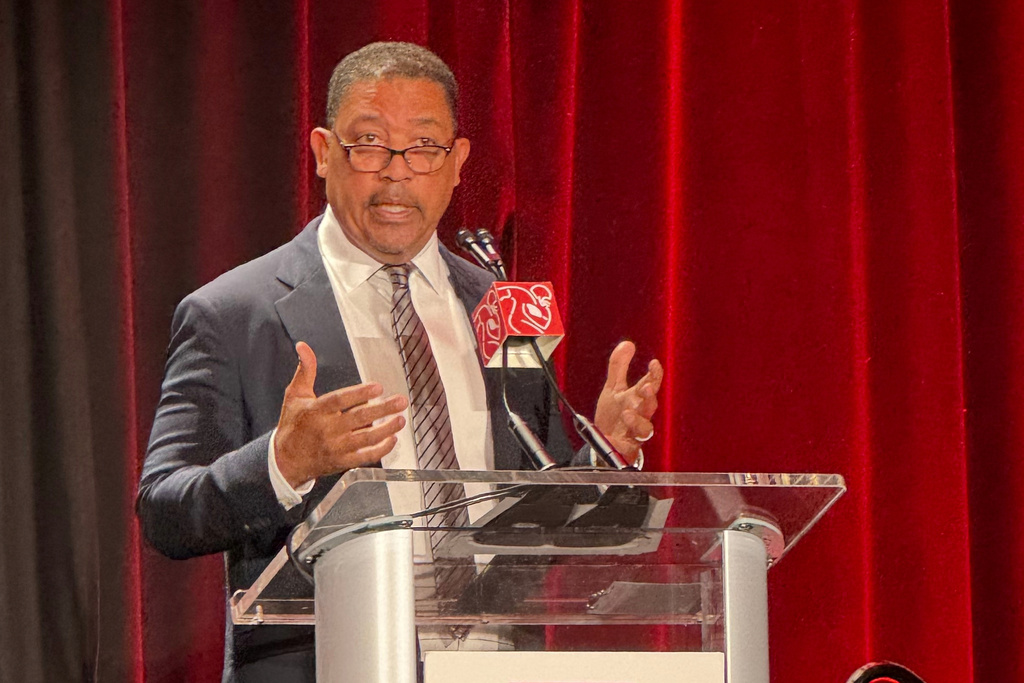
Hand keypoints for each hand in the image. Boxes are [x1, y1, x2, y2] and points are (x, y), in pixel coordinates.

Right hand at [274, 342, 407, 487]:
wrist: (285, 460)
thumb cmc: (292, 425)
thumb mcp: (294, 395)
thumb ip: (305, 370)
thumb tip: (303, 346)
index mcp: (316, 411)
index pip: (339, 400)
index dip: (359, 393)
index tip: (378, 387)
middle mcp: (326, 429)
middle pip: (358, 418)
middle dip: (382, 409)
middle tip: (401, 401)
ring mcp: (335, 447)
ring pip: (365, 438)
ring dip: (386, 429)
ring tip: (401, 420)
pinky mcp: (341, 462)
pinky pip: (364, 457)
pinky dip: (380, 450)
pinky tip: (392, 440)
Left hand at [593, 341, 663, 462]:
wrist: (603, 441)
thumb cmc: (613, 415)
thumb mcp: (613, 388)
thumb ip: (619, 367)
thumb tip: (627, 344)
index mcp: (637, 399)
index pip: (650, 384)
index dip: (654, 375)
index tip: (654, 363)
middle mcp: (639, 415)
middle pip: (650, 406)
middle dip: (649, 397)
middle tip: (646, 387)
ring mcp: (634, 432)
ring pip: (644, 429)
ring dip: (637, 421)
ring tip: (627, 413)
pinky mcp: (626, 448)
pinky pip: (627, 448)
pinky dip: (620, 443)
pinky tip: (613, 438)